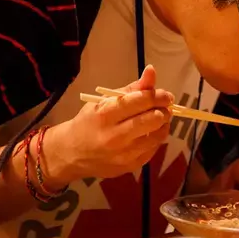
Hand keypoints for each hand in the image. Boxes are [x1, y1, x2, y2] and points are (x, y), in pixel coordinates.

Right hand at [49, 65, 173, 180]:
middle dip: (164, 110)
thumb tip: (152, 71)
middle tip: (165, 106)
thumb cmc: (89, 122)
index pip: (141, 101)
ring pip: (157, 135)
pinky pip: (153, 149)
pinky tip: (151, 132)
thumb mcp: (103, 101)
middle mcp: (115, 136)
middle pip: (153, 119)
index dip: (158, 95)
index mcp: (105, 115)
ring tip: (160, 118)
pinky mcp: (130, 166)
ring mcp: (124, 154)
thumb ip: (130, 88)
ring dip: (164, 124)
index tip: (166, 95)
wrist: (72, 154)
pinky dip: (156, 138)